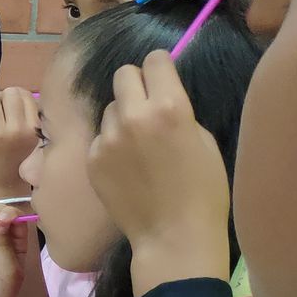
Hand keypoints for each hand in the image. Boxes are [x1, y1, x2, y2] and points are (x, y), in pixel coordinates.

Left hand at [0, 88, 39, 201]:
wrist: (5, 192)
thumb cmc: (19, 164)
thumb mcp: (33, 141)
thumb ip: (29, 118)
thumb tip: (14, 92)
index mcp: (35, 129)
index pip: (26, 95)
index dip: (16, 95)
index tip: (10, 105)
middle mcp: (19, 129)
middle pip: (8, 93)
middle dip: (1, 98)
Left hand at [86, 52, 231, 286]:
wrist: (174, 236)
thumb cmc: (204, 190)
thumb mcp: (204, 141)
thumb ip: (179, 111)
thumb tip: (162, 94)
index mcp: (170, 106)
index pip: (155, 60)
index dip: (161, 67)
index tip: (163, 78)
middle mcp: (134, 116)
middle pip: (123, 74)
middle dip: (137, 84)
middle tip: (148, 104)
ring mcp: (108, 138)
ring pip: (109, 107)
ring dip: (122, 116)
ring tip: (138, 143)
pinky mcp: (92, 158)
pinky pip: (101, 136)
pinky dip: (111, 144)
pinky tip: (127, 166)